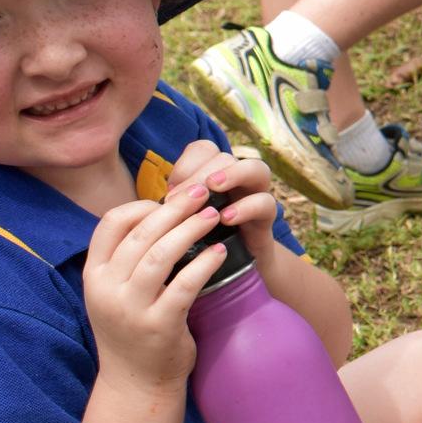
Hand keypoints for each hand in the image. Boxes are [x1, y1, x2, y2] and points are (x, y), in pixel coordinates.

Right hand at [82, 190, 227, 389]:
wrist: (137, 385)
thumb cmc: (133, 329)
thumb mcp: (115, 293)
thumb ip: (128, 259)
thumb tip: (162, 212)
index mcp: (94, 276)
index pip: (110, 224)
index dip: (142, 206)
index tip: (169, 201)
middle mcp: (106, 290)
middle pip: (140, 234)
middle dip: (174, 208)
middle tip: (201, 192)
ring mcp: (130, 309)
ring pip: (159, 255)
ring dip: (190, 229)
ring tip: (213, 215)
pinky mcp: (159, 326)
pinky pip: (184, 285)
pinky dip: (204, 264)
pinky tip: (221, 251)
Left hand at [164, 142, 278, 261]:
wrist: (231, 272)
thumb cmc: (201, 244)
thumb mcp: (182, 222)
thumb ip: (172, 208)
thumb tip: (155, 203)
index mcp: (214, 176)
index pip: (204, 150)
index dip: (186, 164)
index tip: (169, 189)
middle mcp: (237, 181)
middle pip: (225, 156)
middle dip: (201, 173)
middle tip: (180, 197)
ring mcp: (255, 196)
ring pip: (257, 168)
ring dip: (233, 174)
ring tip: (213, 187)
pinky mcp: (266, 219)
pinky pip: (266, 202)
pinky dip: (247, 206)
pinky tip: (227, 218)